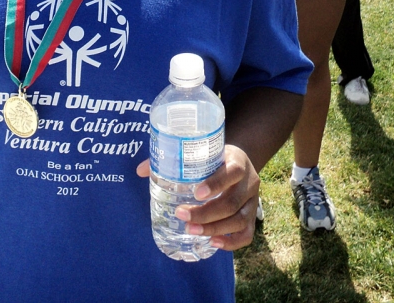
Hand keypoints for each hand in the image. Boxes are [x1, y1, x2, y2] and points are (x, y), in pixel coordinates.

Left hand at [136, 145, 259, 250]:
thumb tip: (140, 170)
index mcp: (237, 161)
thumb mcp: (202, 152)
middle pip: (231, 202)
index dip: (215, 184)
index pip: (231, 173)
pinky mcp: (253, 217)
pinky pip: (247, 234)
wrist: (240, 161)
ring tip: (191, 230)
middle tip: (182, 215)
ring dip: (214, 228)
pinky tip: (213, 242)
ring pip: (238, 220)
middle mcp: (249, 182)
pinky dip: (231, 242)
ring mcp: (253, 202)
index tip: (196, 193)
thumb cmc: (214, 157)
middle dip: (206, 213)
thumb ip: (173, 159)